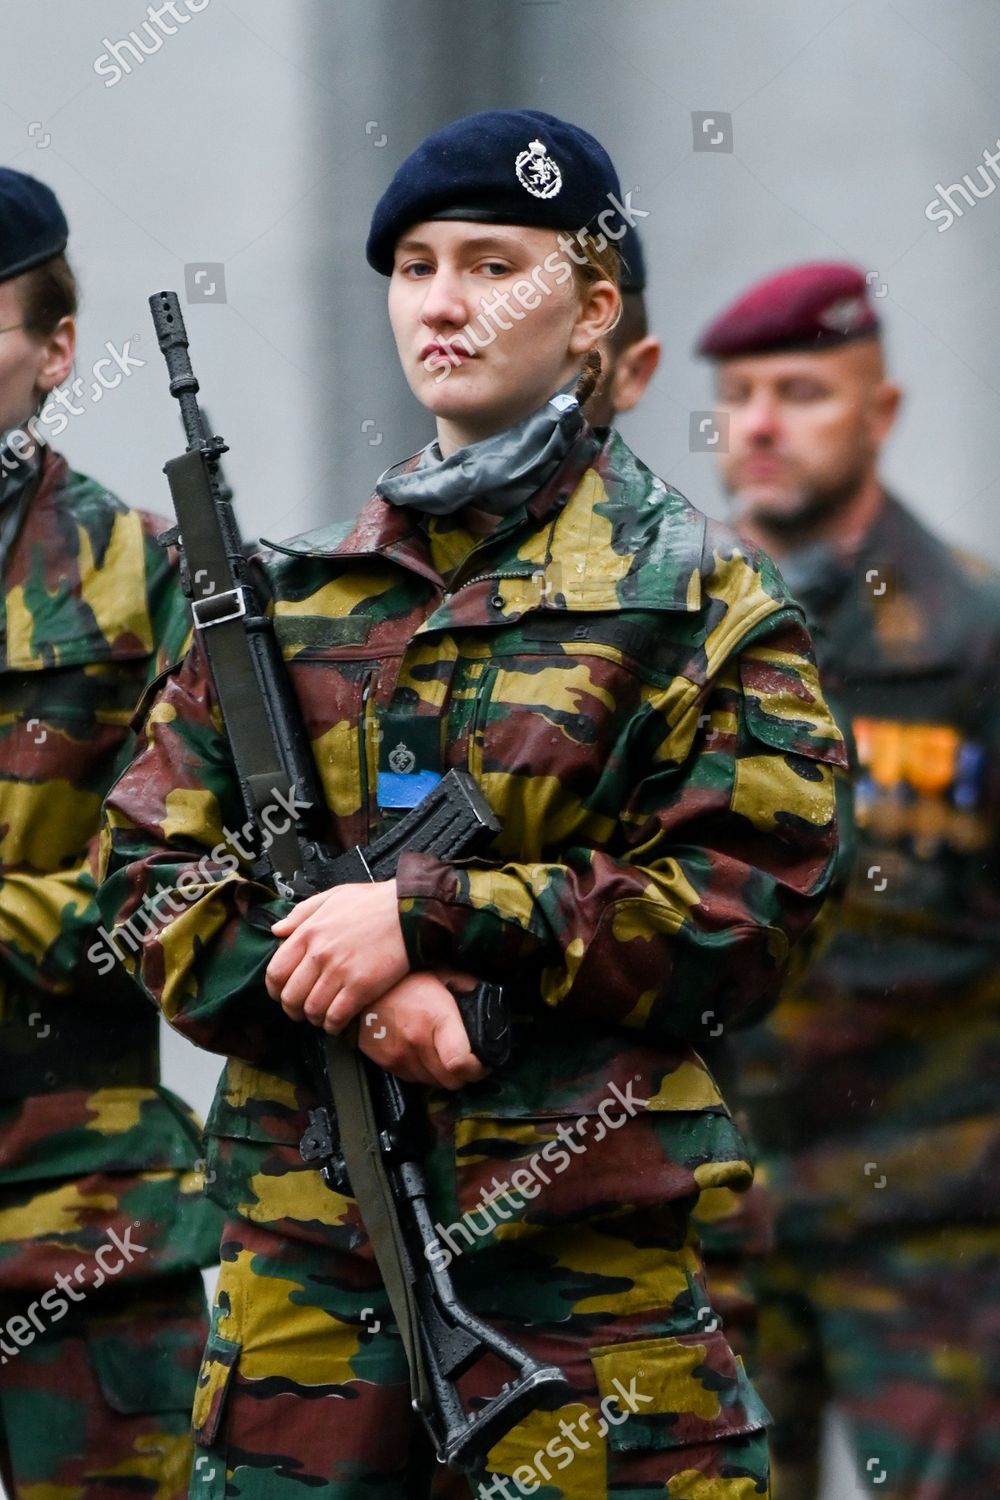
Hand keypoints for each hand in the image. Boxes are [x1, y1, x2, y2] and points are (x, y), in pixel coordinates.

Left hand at [266, 880, 408, 1030]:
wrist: (410, 912)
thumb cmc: (375, 903)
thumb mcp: (333, 896)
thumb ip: (301, 913)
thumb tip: (277, 930)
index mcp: (308, 932)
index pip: (275, 972)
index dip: (275, 990)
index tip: (283, 994)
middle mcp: (319, 954)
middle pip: (290, 997)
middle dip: (293, 1009)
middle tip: (302, 1011)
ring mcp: (339, 972)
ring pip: (312, 1010)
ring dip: (314, 1018)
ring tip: (322, 1016)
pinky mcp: (361, 987)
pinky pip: (336, 1017)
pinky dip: (333, 1025)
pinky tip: (338, 1022)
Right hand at [358, 969, 487, 1089]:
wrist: (362, 989)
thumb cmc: (406, 979)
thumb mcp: (442, 974)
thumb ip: (468, 987)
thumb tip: (490, 998)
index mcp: (436, 1019)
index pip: (460, 1063)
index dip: (477, 1070)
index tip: (483, 1065)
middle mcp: (418, 1042)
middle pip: (449, 1081)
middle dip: (463, 1076)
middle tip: (467, 1063)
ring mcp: (400, 1055)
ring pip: (432, 1083)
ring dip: (443, 1075)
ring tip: (445, 1058)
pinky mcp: (387, 1062)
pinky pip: (413, 1079)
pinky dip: (424, 1073)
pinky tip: (425, 1055)